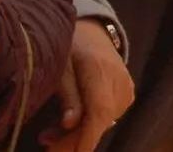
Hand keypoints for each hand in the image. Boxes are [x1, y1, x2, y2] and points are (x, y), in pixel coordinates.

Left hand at [41, 19, 134, 151]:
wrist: (93, 32)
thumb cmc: (70, 47)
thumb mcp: (60, 67)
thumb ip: (68, 95)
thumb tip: (70, 124)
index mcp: (100, 71)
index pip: (98, 112)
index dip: (84, 137)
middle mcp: (120, 81)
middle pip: (99, 122)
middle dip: (72, 140)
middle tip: (45, 144)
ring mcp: (127, 88)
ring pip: (103, 122)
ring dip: (77, 134)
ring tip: (50, 134)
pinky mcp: (127, 94)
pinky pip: (108, 117)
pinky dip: (88, 125)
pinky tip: (70, 124)